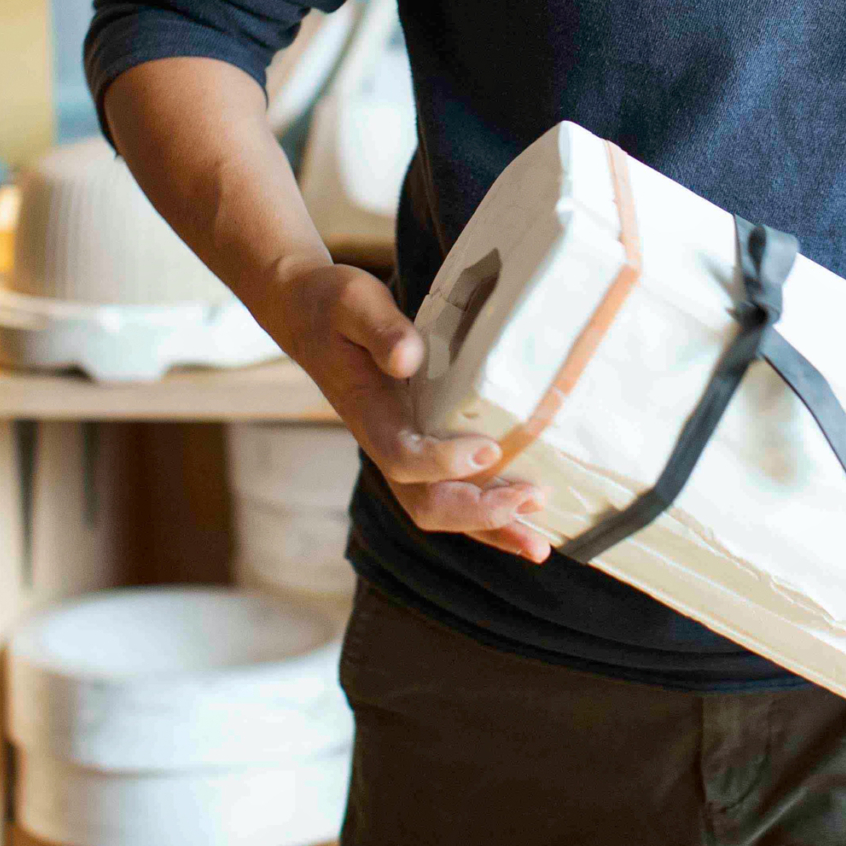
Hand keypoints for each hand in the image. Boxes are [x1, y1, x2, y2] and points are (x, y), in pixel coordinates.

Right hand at [279, 261, 551, 563]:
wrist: (308, 313)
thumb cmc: (333, 305)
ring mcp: (401, 450)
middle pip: (424, 503)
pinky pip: (451, 491)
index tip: (487, 449)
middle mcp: (384, 441)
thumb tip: (408, 358)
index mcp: (367, 412)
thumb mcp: (354, 303)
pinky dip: (488, 515)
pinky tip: (526, 521)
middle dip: (478, 513)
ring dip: (490, 528)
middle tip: (531, 499)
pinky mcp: (419, 444)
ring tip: (538, 543)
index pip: (401, 456)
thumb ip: (381, 330)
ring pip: (441, 509)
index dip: (441, 463)